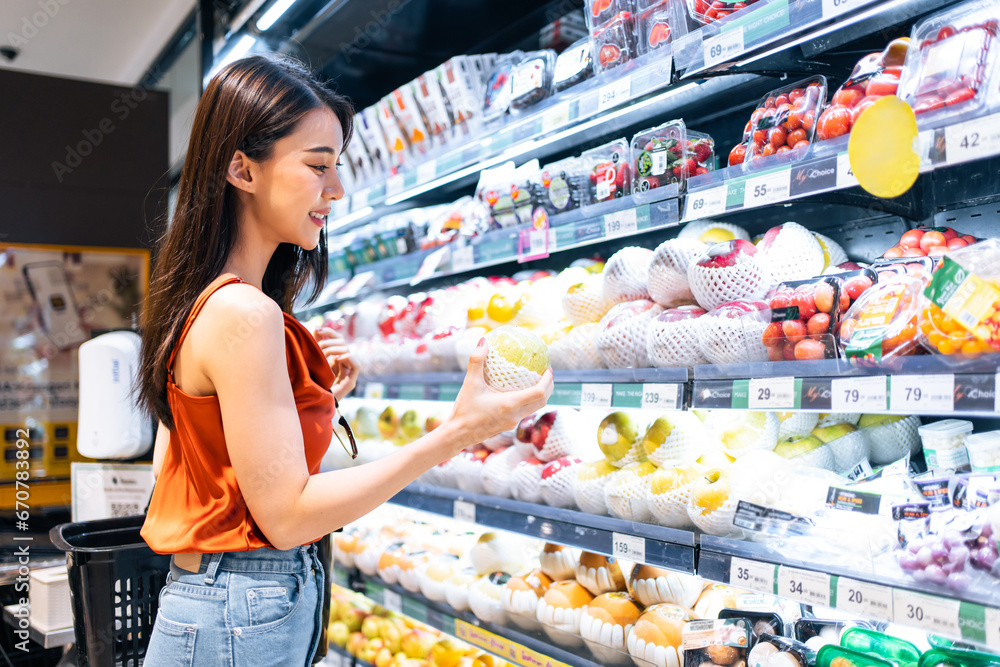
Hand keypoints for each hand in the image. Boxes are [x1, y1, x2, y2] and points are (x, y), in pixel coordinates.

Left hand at [314, 327, 358, 400]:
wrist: (309, 404)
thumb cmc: (308, 383)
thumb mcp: (310, 360)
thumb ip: (315, 345)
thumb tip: (317, 328)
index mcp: (332, 358)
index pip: (337, 339)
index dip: (329, 332)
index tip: (317, 329)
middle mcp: (341, 364)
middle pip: (343, 343)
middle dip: (330, 340)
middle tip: (319, 345)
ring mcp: (347, 373)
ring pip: (348, 352)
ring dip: (336, 349)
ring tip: (325, 352)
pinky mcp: (350, 382)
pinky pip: (357, 365)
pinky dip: (349, 358)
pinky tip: (337, 358)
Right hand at [446, 338, 552, 452]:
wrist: (458, 435)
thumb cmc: (464, 410)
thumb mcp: (470, 384)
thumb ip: (476, 361)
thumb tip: (483, 341)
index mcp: (510, 404)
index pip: (539, 393)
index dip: (547, 380)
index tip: (548, 368)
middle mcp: (515, 415)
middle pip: (542, 401)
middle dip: (549, 386)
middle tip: (547, 372)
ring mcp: (513, 422)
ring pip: (535, 407)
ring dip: (541, 394)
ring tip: (537, 380)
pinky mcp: (508, 425)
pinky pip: (526, 411)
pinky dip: (530, 401)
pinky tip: (520, 391)